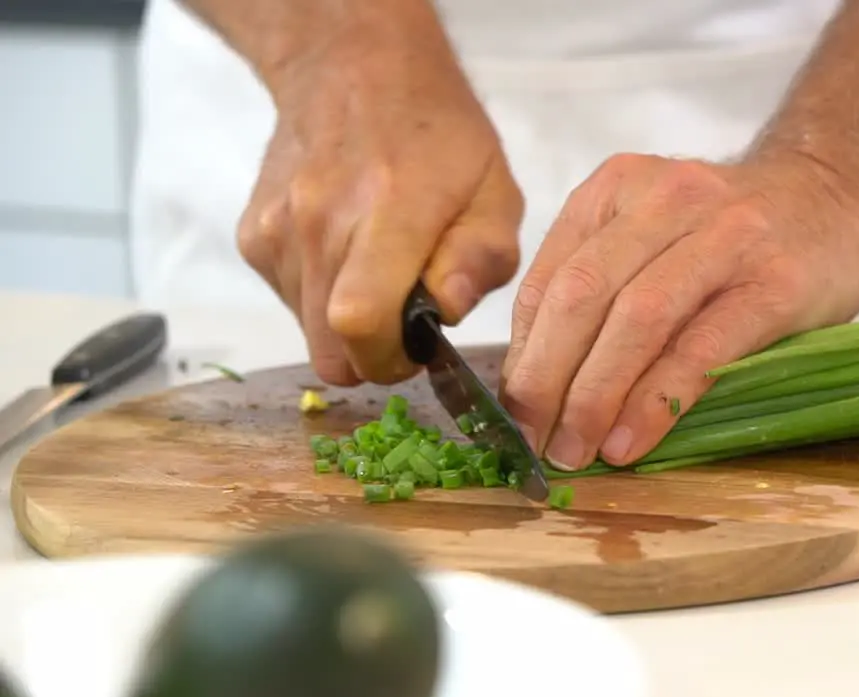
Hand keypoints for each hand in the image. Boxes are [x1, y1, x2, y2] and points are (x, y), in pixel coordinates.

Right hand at [237, 20, 522, 386]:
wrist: (353, 67)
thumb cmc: (437, 135)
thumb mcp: (494, 189)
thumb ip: (482, 257)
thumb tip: (446, 309)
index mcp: (387, 212)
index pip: (360, 322)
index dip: (390, 358)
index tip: (417, 347)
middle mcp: (319, 222)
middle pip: (329, 348)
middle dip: (372, 355)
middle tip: (404, 323)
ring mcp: (278, 230)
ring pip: (307, 330)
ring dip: (346, 325)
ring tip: (379, 271)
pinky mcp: (254, 236)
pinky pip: (288, 299)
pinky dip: (320, 297)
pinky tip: (347, 252)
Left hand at [499, 152, 858, 470]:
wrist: (839, 192)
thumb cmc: (734, 231)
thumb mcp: (654, 230)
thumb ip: (600, 284)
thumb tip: (537, 378)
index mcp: (619, 187)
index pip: (551, 278)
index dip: (523, 353)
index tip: (511, 414)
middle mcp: (668, 200)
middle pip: (583, 295)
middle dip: (545, 379)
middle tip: (531, 440)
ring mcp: (727, 237)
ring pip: (637, 319)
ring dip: (594, 396)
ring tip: (574, 451)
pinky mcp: (774, 283)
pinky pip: (700, 349)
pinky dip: (656, 401)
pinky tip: (630, 441)